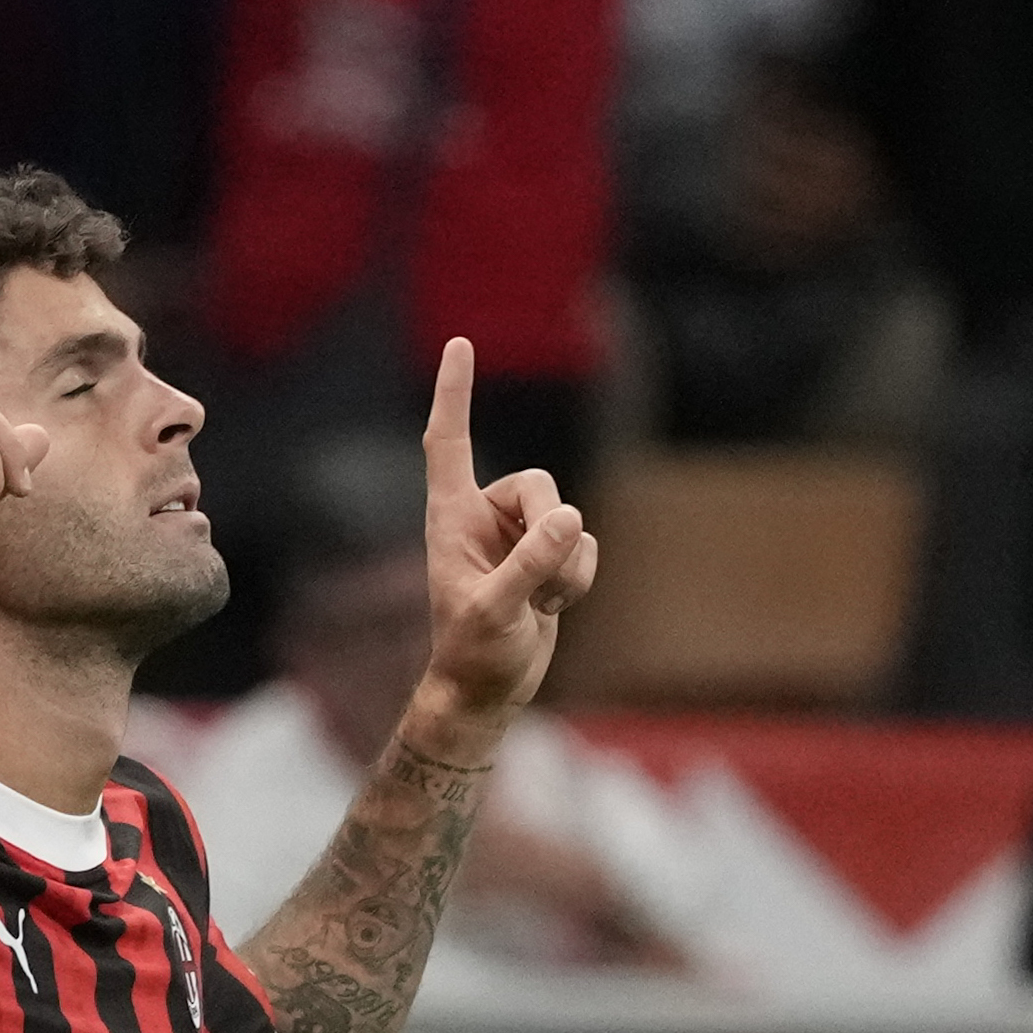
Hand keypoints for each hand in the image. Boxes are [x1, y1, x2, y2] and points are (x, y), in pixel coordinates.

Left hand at [417, 338, 597, 721]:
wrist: (488, 690)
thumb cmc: (473, 654)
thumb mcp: (497, 612)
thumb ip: (530, 565)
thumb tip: (568, 518)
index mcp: (450, 517)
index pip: (448, 442)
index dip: (453, 393)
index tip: (458, 343)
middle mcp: (482, 517)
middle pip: (538, 484)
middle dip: (551, 530)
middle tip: (536, 583)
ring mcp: (517, 536)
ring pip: (568, 518)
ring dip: (565, 567)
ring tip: (536, 604)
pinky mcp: (546, 557)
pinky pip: (584, 546)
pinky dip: (578, 579)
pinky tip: (551, 607)